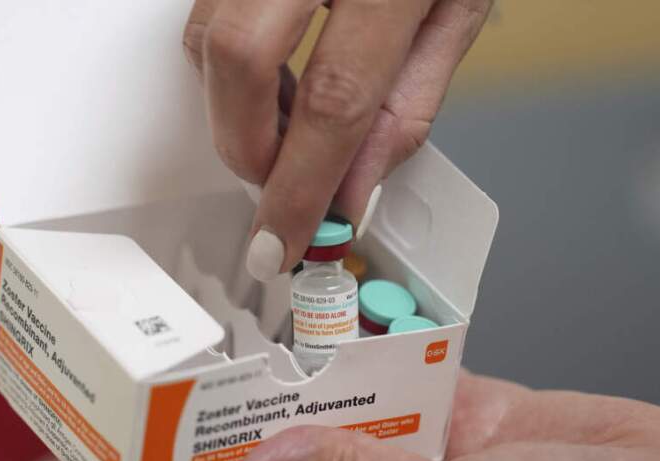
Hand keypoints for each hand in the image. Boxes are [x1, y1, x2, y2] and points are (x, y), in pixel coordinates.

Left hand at [8, 372, 659, 460]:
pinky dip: (334, 340)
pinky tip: (294, 310)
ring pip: (297, 405)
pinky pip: (367, 368)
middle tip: (98, 388)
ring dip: (247, 375)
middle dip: (165, 430)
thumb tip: (266, 458)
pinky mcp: (438, 404)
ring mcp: (393, 448)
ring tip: (182, 337)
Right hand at [181, 0, 492, 280]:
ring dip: (237, 111)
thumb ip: (405, 106)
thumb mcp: (456, 10)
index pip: (334, 101)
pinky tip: (270, 76)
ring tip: (287, 120)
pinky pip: (203, 14)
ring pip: (208, 42)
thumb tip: (351, 186)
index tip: (283, 239)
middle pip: (240, 64)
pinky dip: (226, 68)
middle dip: (249, 151)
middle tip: (279, 185)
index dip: (301, 186)